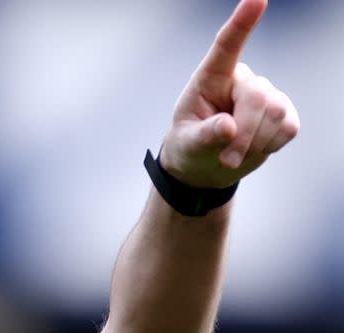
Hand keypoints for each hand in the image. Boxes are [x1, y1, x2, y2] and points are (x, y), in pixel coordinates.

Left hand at [159, 0, 298, 187]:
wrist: (207, 166)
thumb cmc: (189, 147)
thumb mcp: (187, 144)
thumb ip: (204, 136)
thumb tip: (228, 127)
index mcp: (210, 78)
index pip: (227, 46)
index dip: (242, 23)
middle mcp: (241, 79)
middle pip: (258, 97)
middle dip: (244, 134)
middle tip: (226, 159)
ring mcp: (266, 94)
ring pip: (275, 113)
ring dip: (254, 143)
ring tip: (231, 155)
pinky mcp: (283, 113)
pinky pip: (288, 128)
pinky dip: (269, 146)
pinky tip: (253, 148)